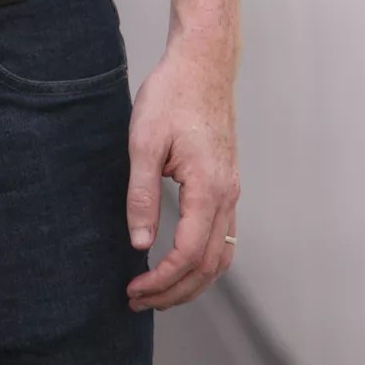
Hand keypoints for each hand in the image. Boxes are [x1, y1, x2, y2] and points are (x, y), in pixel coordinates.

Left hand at [124, 38, 239, 310]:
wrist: (203, 64)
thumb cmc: (172, 96)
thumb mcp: (144, 143)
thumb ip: (141, 195)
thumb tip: (139, 244)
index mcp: (209, 189)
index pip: (189, 255)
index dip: (161, 280)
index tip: (133, 289)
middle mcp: (228, 196)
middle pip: (209, 266)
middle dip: (175, 292)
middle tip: (138, 301)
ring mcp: (232, 191)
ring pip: (221, 256)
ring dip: (191, 281)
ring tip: (157, 291)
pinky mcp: (227, 183)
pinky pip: (223, 237)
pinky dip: (203, 261)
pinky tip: (178, 262)